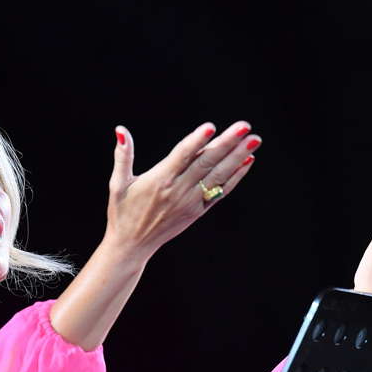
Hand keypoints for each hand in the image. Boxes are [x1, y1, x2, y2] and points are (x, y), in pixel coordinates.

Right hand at [50, 121, 260, 349]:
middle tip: (245, 125)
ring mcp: (191, 202)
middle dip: (228, 143)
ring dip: (238, 157)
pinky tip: (248, 161)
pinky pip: (220, 192)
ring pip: (218, 175)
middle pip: (207, 162)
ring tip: (254, 139)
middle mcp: (178, 190)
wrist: (132, 246)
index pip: (182, 156)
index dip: (197, 141)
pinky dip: (235, 177)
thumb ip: (122, 156)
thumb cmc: (122, 212)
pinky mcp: (198, 211)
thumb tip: (120, 130)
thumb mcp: (117, 184)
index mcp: (159, 180)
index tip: (211, 127)